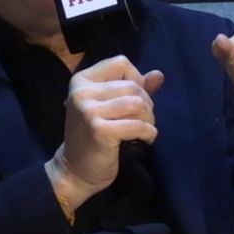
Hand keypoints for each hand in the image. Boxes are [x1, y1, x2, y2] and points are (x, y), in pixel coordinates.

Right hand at [45, 56, 164, 216]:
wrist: (74, 170)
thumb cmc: (93, 137)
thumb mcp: (109, 108)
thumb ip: (133, 89)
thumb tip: (159, 75)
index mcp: (82, 80)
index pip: (121, 63)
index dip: (136, 79)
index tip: (133, 100)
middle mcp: (82, 91)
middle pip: (133, 85)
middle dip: (146, 104)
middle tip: (142, 121)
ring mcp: (89, 111)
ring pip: (138, 103)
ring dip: (149, 118)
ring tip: (143, 130)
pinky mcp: (99, 130)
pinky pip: (138, 125)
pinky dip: (149, 133)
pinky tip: (144, 140)